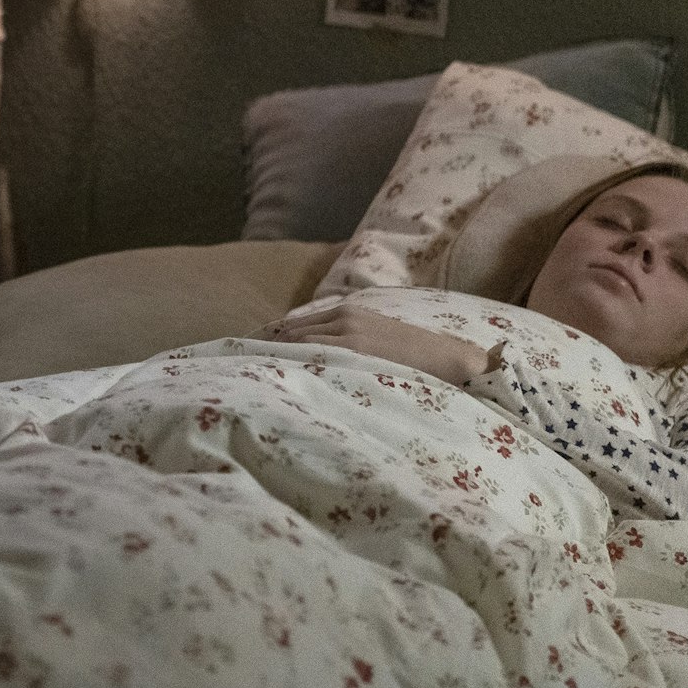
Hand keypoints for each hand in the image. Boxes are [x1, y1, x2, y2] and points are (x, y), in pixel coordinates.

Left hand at [268, 304, 496, 385]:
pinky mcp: (355, 351)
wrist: (449, 360)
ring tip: (248, 374)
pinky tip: (274, 374)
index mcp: (347, 313)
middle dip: (264, 348)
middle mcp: (343, 318)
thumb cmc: (414, 358)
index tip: (247, 352)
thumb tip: (314, 359)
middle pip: (289, 331)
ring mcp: (347, 334)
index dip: (270, 339)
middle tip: (239, 366)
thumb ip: (346, 343)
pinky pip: (312, 355)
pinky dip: (290, 362)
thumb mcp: (376, 339)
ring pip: (296, 342)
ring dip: (273, 357)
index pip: (295, 324)